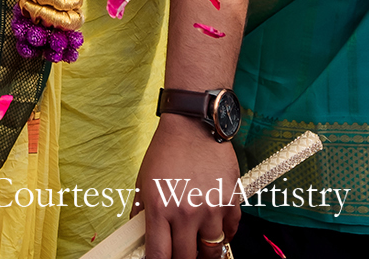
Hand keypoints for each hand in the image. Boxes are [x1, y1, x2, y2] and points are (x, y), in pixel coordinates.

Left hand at [137, 115, 240, 256]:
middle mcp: (185, 212)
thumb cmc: (166, 150)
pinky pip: (231, 234)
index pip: (159, 256)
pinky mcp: (230, 201)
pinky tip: (215, 229)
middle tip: (181, 253)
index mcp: (159, 207)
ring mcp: (210, 208)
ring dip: (205, 253)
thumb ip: (141, 212)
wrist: (192, 123)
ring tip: (199, 247)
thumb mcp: (144, 181)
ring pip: (211, 252)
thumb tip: (138, 238)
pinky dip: (224, 236)